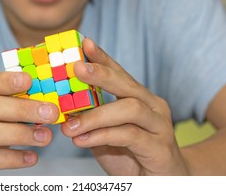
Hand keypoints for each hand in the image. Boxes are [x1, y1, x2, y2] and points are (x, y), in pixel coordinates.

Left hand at [61, 38, 188, 174]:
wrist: (160, 185)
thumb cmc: (131, 157)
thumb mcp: (106, 135)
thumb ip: (91, 120)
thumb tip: (65, 108)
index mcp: (140, 99)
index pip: (120, 74)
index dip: (103, 58)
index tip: (84, 43)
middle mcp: (153, 107)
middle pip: (127, 85)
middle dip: (101, 74)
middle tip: (76, 68)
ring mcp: (160, 126)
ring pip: (129, 108)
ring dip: (95, 115)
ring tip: (69, 126)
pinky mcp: (160, 149)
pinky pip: (130, 135)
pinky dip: (103, 135)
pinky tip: (82, 140)